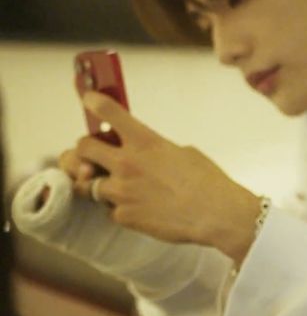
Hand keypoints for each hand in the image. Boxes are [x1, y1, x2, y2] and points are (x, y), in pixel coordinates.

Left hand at [59, 91, 260, 263]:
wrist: (216, 214)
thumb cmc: (208, 182)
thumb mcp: (184, 152)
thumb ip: (155, 149)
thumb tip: (145, 155)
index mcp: (145, 142)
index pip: (109, 112)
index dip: (93, 102)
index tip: (89, 100)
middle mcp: (127, 163)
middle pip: (81, 148)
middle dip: (82, 152)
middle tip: (93, 157)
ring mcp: (122, 191)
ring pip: (86, 184)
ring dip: (95, 183)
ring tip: (112, 187)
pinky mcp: (124, 215)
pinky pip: (108, 210)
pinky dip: (118, 209)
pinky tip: (138, 208)